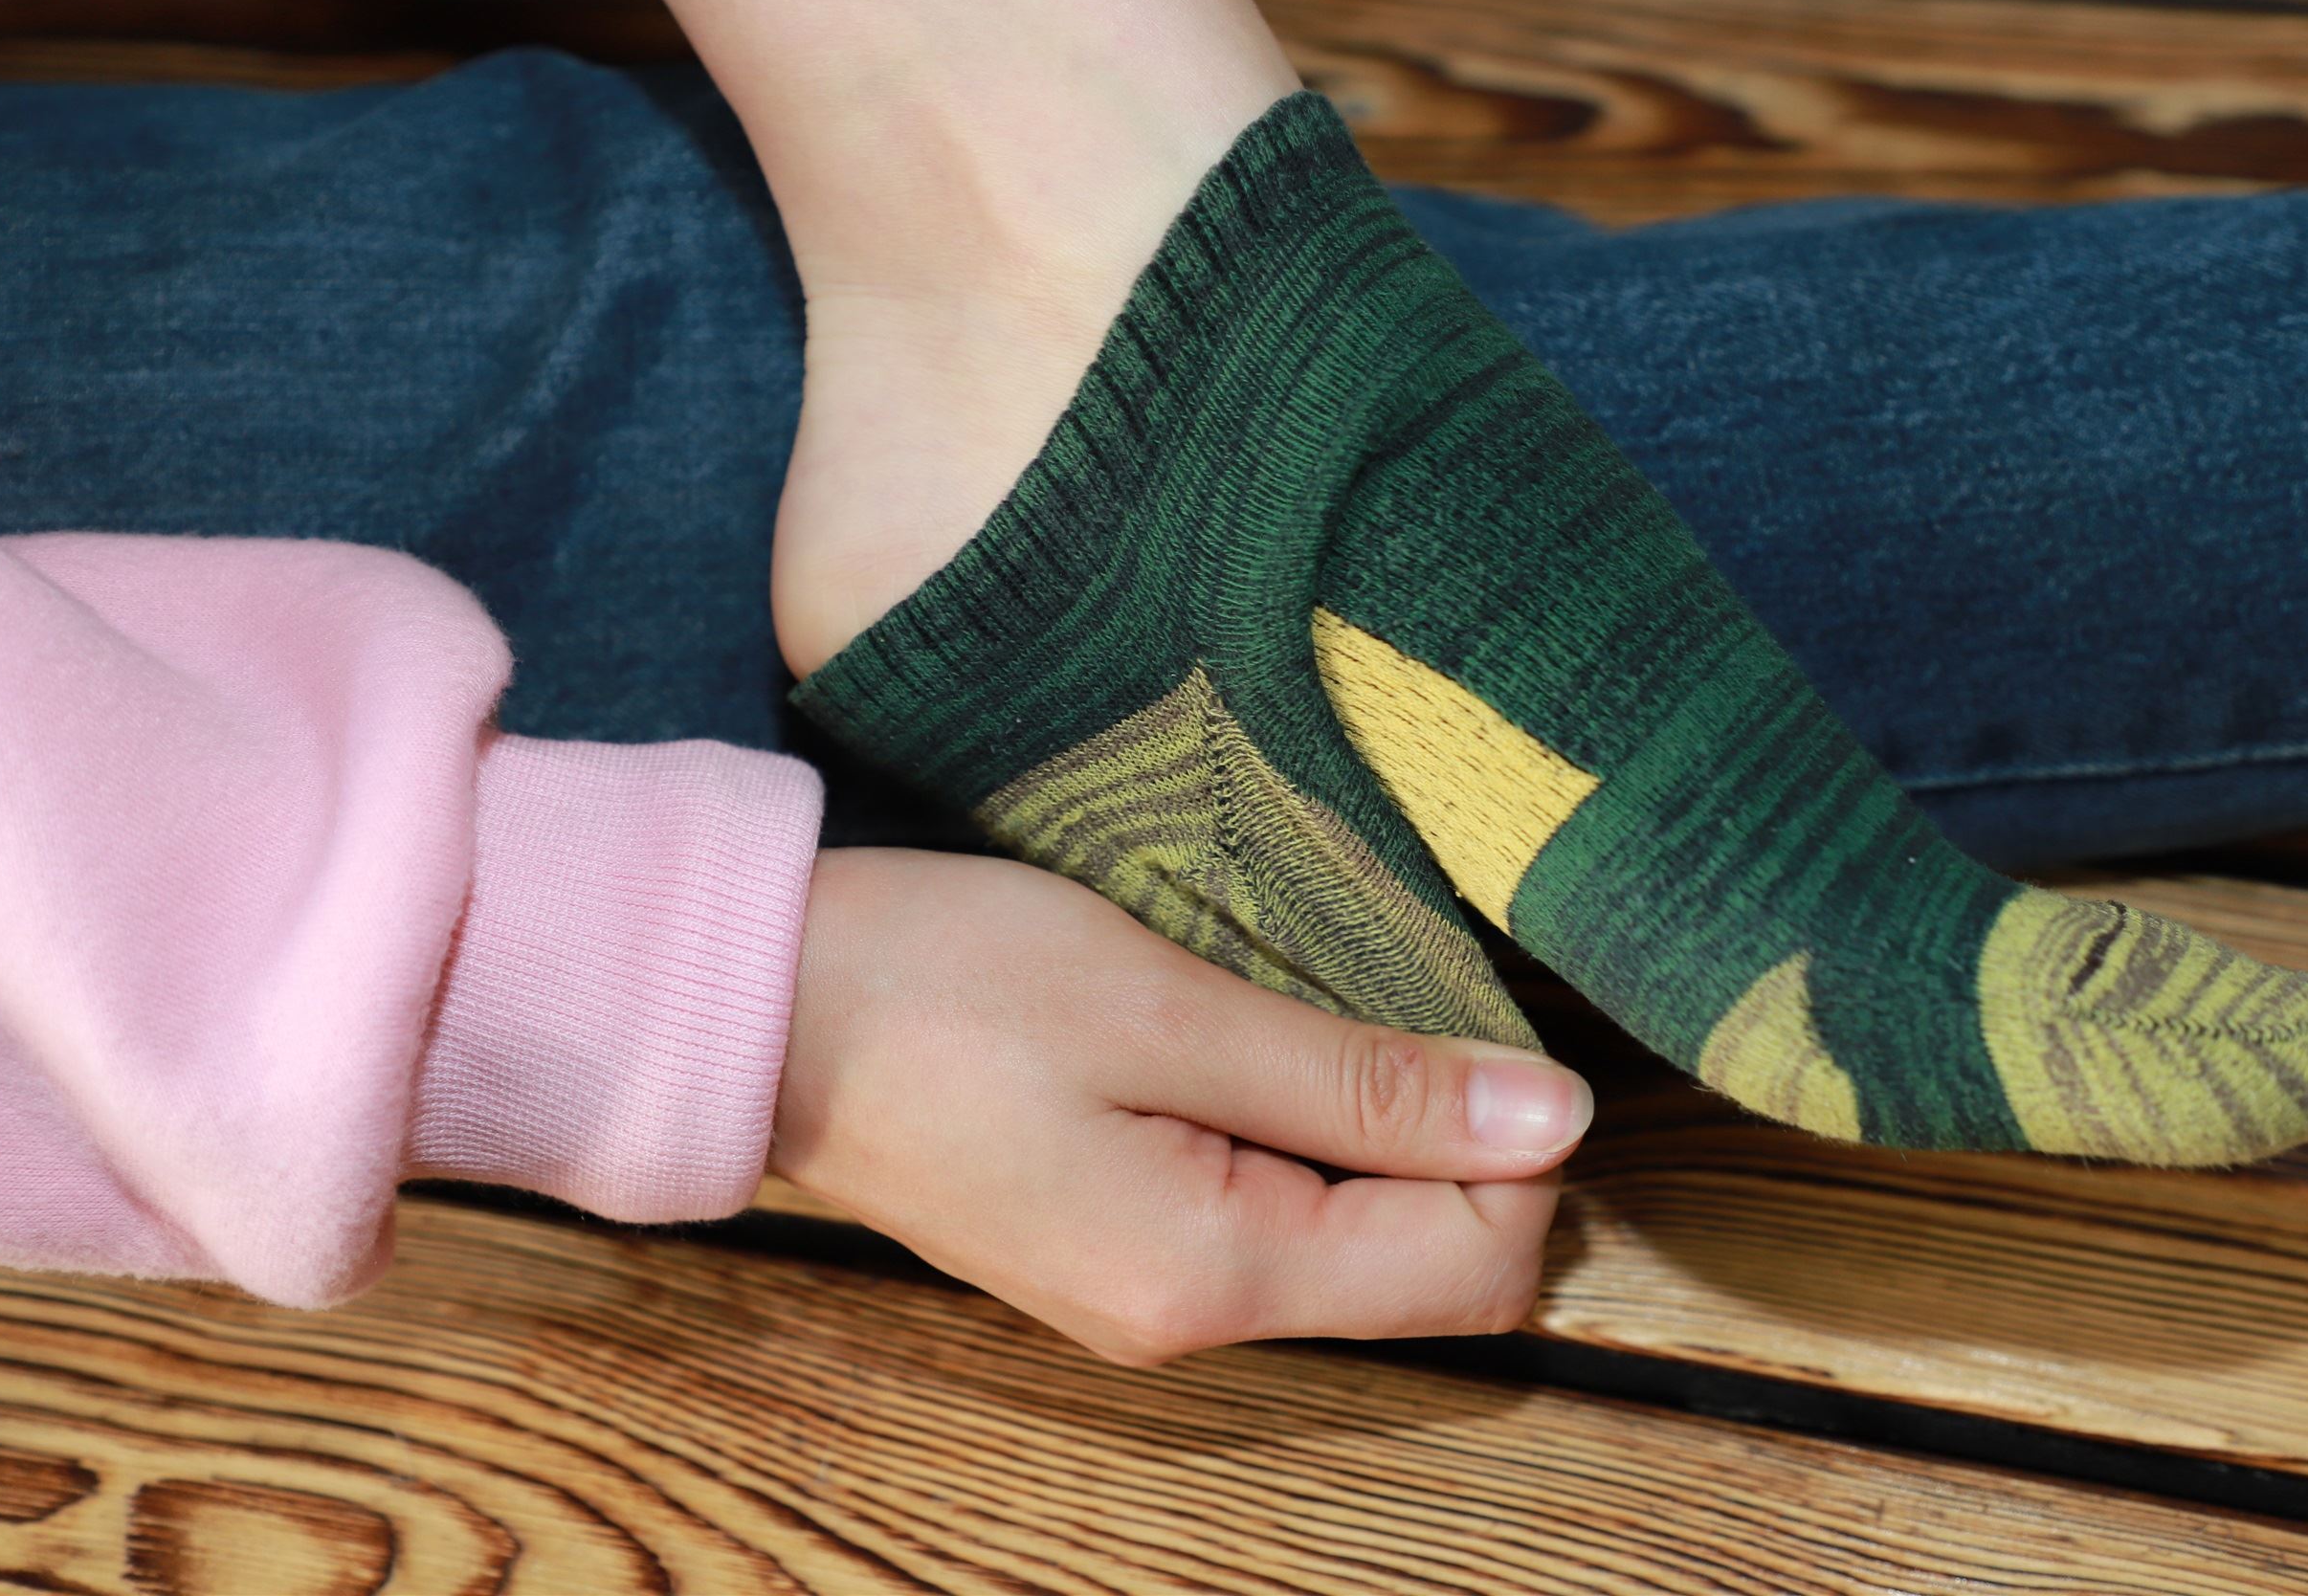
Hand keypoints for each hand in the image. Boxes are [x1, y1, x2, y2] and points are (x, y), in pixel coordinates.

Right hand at [772, 847, 1591, 1364]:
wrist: (754, 1009)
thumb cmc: (944, 985)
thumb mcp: (1171, 1008)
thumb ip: (1365, 1081)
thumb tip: (1553, 1121)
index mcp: (1214, 1276)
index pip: (1475, 1267)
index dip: (1514, 1148)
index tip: (1461, 1020)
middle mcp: (1189, 1323)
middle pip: (1427, 1274)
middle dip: (1456, 1147)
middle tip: (1393, 999)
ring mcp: (1147, 1299)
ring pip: (1357, 1246)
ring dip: (1377, 1135)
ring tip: (1313, 1011)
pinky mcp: (1118, 1252)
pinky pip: (1280, 1221)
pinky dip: (1307, 1140)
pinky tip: (1260, 1047)